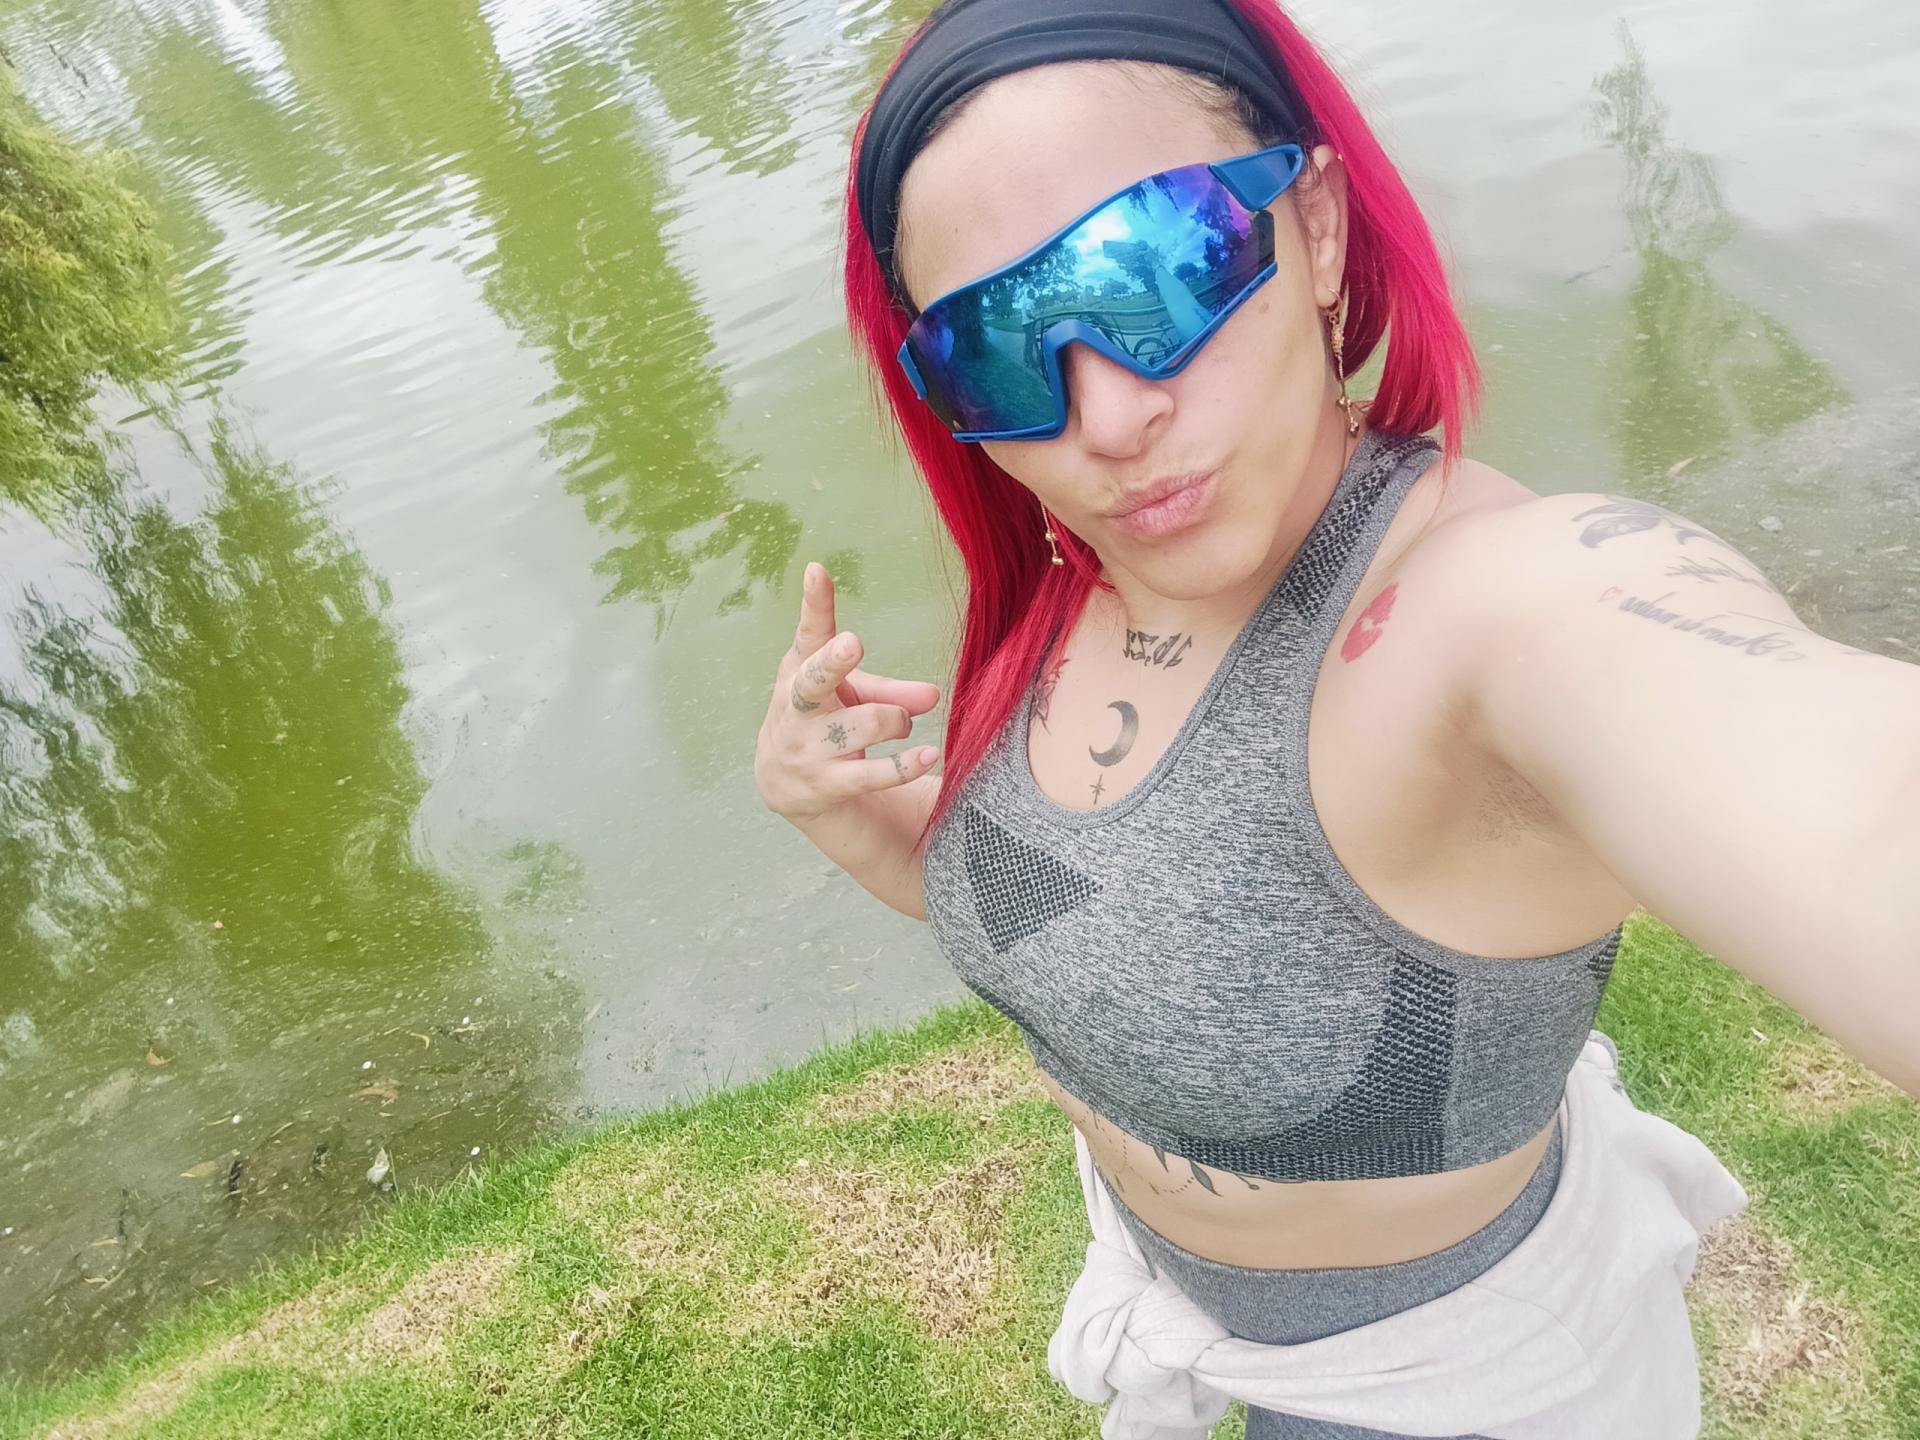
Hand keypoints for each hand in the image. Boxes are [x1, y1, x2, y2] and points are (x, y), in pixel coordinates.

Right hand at [755, 562, 940, 824]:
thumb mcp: (850, 695)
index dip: (815, 605)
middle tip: (853, 645)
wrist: (784, 786)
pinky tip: (928, 756)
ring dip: (895, 720)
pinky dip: (904, 765)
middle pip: (814, 680)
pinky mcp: (826, 784)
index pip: (808, 635)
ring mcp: (807, 748)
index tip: (818, 571)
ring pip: (864, 724)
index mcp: (799, 670)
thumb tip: (933, 696)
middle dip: (834, 663)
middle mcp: (795, 707)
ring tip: (900, 722)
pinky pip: (872, 774)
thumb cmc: (823, 720)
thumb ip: (891, 690)